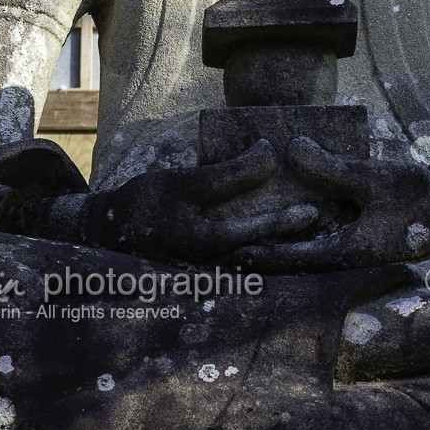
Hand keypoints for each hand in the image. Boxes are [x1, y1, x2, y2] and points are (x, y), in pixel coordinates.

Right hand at [85, 139, 317, 261]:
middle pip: (264, 256)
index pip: (255, 235)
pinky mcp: (208, 272)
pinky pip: (242, 263)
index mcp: (206, 246)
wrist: (106, 233)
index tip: (311, 212)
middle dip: (292, 244)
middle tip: (323, 225)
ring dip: (282, 248)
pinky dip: (263, 250)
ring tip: (310, 231)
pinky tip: (279, 238)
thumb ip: (226, 174)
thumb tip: (268, 156)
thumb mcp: (181, 183)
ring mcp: (212, 274)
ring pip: (256, 263)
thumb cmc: (143, 204)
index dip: (284, 222)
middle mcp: (214, 267)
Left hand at [236, 137, 429, 271]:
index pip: (293, 258)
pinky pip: (323, 240)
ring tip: (245, 229)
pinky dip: (303, 231)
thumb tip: (292, 150)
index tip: (231, 249)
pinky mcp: (358, 243)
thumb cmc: (420, 200)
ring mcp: (351, 253)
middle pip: (294, 259)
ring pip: (307, 251)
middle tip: (225, 243)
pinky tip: (288, 215)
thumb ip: (333, 168)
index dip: (261, 253)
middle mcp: (345, 260)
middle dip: (263, 249)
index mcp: (347, 253)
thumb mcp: (375, 178)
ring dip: (281, 240)